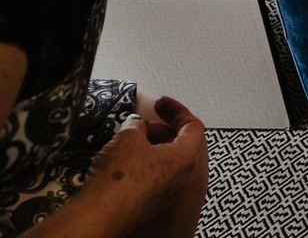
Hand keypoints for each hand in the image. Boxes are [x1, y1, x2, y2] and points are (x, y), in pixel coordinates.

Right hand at [76, 97, 207, 232]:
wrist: (100, 218)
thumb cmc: (118, 181)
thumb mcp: (127, 137)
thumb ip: (137, 125)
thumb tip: (136, 125)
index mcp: (187, 157)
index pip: (193, 126)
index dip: (176, 110)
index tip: (162, 104)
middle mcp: (185, 178)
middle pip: (183, 144)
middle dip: (163, 130)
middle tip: (143, 125)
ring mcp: (171, 194)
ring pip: (169, 162)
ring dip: (152, 148)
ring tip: (129, 143)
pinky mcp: (154, 205)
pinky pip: (157, 179)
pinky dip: (146, 166)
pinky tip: (123, 164)